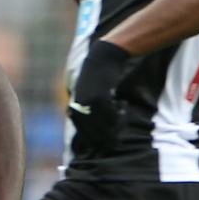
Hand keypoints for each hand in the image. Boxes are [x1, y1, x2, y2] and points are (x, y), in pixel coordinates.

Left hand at [67, 38, 132, 158]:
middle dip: (108, 137)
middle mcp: (80, 106)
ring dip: (117, 124)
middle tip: (119, 136)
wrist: (103, 57)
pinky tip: (124, 104)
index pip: (83, 132)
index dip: (95, 140)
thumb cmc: (98, 76)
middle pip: (94, 132)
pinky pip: (111, 114)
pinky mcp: (100, 97)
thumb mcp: (87, 94)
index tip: (108, 142)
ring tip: (123, 116)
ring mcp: (89, 102)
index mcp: (75, 107)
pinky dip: (120, 113)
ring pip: (104, 125)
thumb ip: (87, 109)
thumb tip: (95, 128)